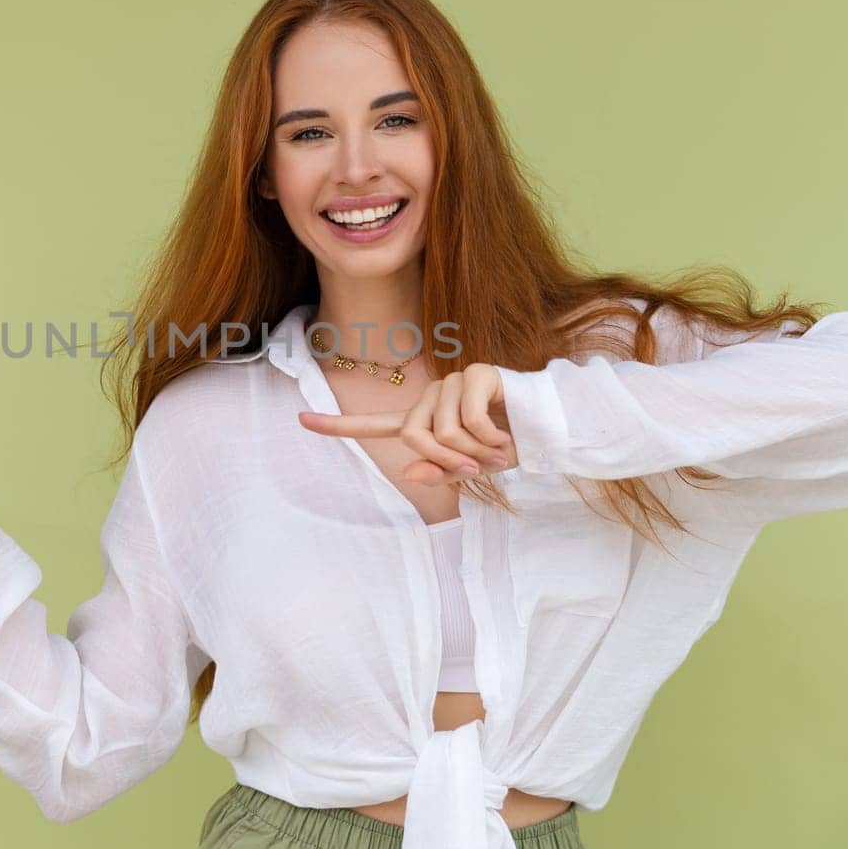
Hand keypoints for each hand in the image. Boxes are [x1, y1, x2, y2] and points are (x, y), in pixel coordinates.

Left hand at [297, 364, 517, 485]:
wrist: (547, 428)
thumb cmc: (506, 447)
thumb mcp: (470, 469)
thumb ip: (439, 474)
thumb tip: (407, 475)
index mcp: (423, 421)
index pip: (374, 425)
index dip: (337, 426)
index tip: (300, 421)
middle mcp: (431, 397)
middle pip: (414, 438)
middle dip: (448, 462)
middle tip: (479, 466)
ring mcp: (452, 382)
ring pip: (442, 433)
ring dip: (475, 452)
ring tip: (497, 448)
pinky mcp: (476, 374)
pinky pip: (469, 420)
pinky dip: (490, 438)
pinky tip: (506, 435)